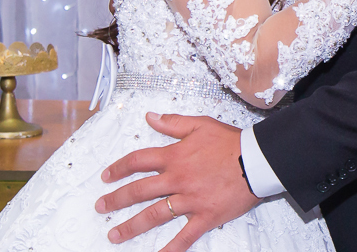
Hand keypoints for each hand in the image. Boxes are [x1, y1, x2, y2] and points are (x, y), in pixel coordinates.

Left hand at [96, 112, 260, 249]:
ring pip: (154, 215)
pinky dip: (171, 249)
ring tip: (115, 235)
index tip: (106, 177)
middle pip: (139, 191)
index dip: (119, 168)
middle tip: (100, 208)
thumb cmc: (231, 142)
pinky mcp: (205, 216)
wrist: (256, 159)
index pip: (138, 161)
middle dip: (116, 200)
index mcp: (175, 156)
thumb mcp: (200, 125)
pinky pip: (185, 236)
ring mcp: (190, 199)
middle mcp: (177, 179)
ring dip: (132, 226)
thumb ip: (173, 123)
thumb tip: (150, 117)